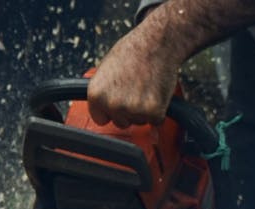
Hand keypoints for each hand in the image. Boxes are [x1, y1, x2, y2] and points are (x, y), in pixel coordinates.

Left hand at [87, 8, 182, 127]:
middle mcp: (112, 104)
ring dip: (143, 110)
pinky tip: (155, 92)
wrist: (158, 41)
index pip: (100, 119)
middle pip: (120, 122)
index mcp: (96, 94)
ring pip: (138, 122)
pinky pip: (155, 121)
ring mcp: (133, 110)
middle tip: (135, 89)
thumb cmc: (134, 50)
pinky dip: (158, 110)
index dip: (110, 111)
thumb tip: (101, 106)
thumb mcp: (106, 68)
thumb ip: (102, 90)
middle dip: (128, 111)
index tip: (117, 103)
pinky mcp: (153, 112)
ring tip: (145, 86)